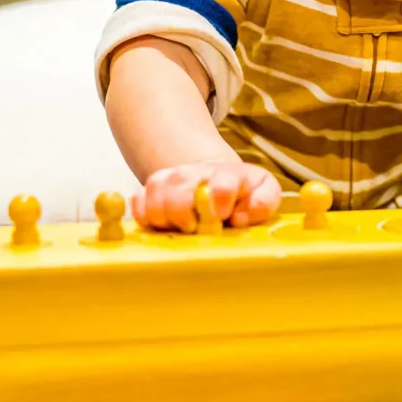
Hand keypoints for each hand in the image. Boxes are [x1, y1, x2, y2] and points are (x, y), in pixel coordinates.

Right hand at [131, 161, 281, 231]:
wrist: (213, 179)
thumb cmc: (241, 193)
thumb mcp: (263, 192)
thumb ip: (264, 201)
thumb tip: (242, 216)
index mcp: (228, 174)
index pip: (223, 180)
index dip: (220, 196)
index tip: (221, 214)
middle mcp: (195, 173)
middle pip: (179, 185)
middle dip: (184, 212)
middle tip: (195, 228)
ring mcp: (170, 179)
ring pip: (156, 191)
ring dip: (165, 216)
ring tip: (181, 227)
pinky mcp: (149, 190)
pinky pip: (137, 200)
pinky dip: (144, 215)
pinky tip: (162, 224)